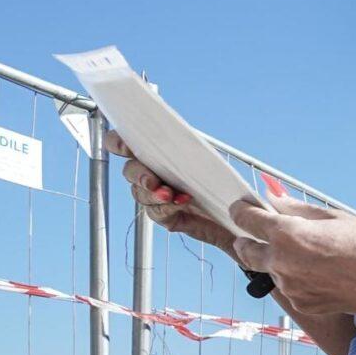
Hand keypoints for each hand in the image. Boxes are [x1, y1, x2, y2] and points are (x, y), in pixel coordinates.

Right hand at [108, 132, 236, 253]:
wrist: (237, 212)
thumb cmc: (221, 179)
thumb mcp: (206, 159)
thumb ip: (188, 148)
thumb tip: (182, 138)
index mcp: (154, 154)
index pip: (124, 144)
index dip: (117, 143)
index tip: (124, 146)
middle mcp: (150, 174)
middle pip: (129, 171)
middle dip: (139, 175)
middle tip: (153, 182)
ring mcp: (154, 196)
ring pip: (140, 194)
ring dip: (155, 194)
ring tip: (170, 195)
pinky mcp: (164, 216)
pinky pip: (156, 212)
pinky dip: (168, 207)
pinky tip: (182, 203)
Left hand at [227, 197, 355, 321]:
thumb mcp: (332, 217)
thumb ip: (296, 209)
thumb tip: (273, 200)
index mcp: (287, 235)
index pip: (246, 219)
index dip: (242, 210)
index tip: (244, 208)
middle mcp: (282, 262)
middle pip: (245, 250)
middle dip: (248, 239)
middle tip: (260, 234)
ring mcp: (290, 286)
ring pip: (268, 270)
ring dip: (276, 260)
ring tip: (306, 256)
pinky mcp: (302, 303)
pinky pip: (288, 287)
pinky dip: (295, 278)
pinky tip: (319, 273)